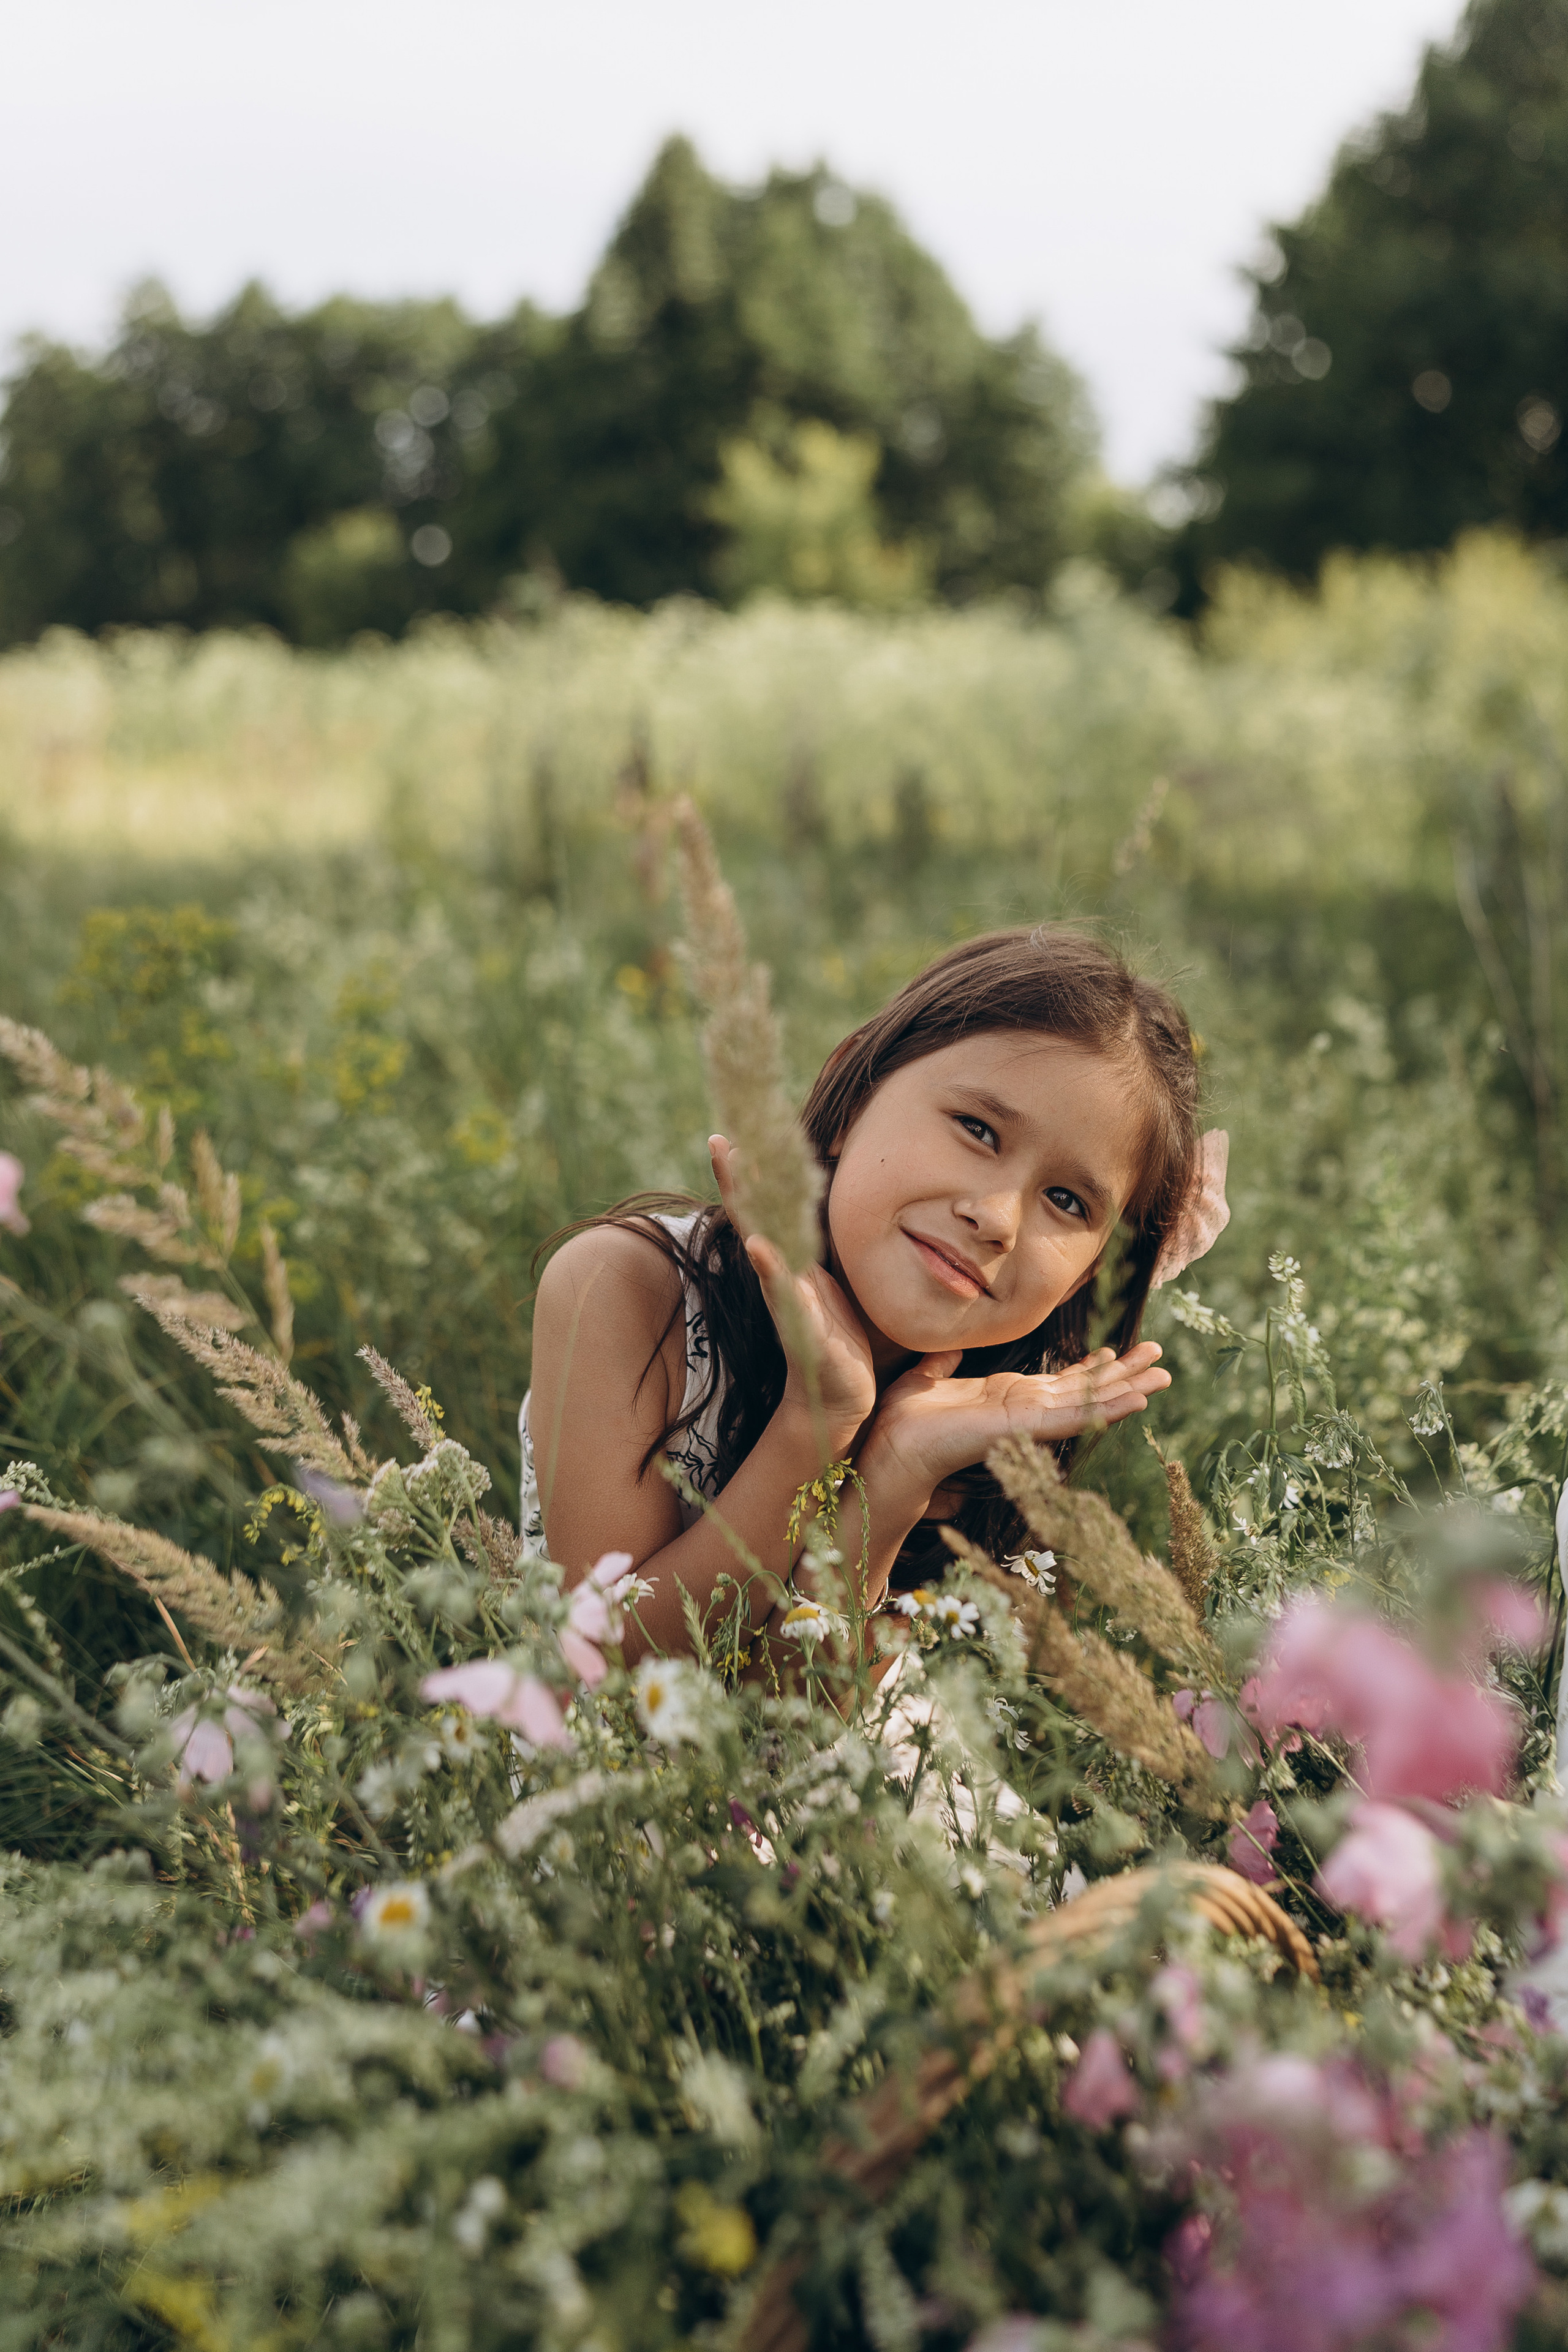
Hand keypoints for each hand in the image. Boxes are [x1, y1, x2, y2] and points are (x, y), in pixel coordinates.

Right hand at [709, 1134, 876, 1446]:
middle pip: (754, 1222)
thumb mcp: (829, 1281)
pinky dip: (772, 1272)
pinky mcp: (805, 1334)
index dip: (747, 1176)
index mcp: (791, 1263)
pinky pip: (787, 1299)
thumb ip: (818, 1248)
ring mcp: (789, 1305)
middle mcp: (782, 1279)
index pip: (765, 1212)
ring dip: (750, 1218)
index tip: (727, 1136)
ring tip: (735, 1178)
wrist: (843, 1395)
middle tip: (721, 1141)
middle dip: (737, 1182)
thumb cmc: (837, 1333)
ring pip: (765, 1255)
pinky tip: (758, 1248)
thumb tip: (821, 1205)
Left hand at [863, 1342, 1171, 1506]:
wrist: (894, 1445)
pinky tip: (1136, 1400)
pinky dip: (1107, 1407)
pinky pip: (1075, 1416)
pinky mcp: (1026, 1427)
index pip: (1059, 1381)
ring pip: (1090, 1401)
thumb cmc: (906, 1420)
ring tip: (1164, 1377)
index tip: (1114, 1351)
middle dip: (1124, 1374)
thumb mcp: (927, 1379)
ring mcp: (1030, 1420)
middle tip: (1160, 1359)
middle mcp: (1026, 1409)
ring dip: (1129, 1389)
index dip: (1089, 1367)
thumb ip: (942, 1366)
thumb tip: (945, 1353)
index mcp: (1008, 1396)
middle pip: (1086, 1388)